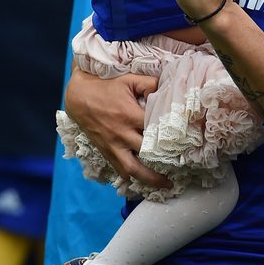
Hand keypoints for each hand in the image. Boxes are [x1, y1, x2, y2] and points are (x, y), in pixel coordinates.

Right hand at [63, 68, 170, 188]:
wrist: (78, 97)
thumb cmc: (106, 87)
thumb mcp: (129, 80)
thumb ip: (150, 84)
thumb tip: (167, 91)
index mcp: (129, 115)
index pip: (155, 131)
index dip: (170, 137)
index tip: (185, 143)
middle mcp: (121, 134)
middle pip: (145, 154)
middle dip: (163, 164)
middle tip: (181, 169)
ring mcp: (112, 145)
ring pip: (131, 169)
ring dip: (148, 179)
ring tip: (164, 185)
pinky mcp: (105, 151)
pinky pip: (118, 169)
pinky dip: (131, 177)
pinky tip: (142, 182)